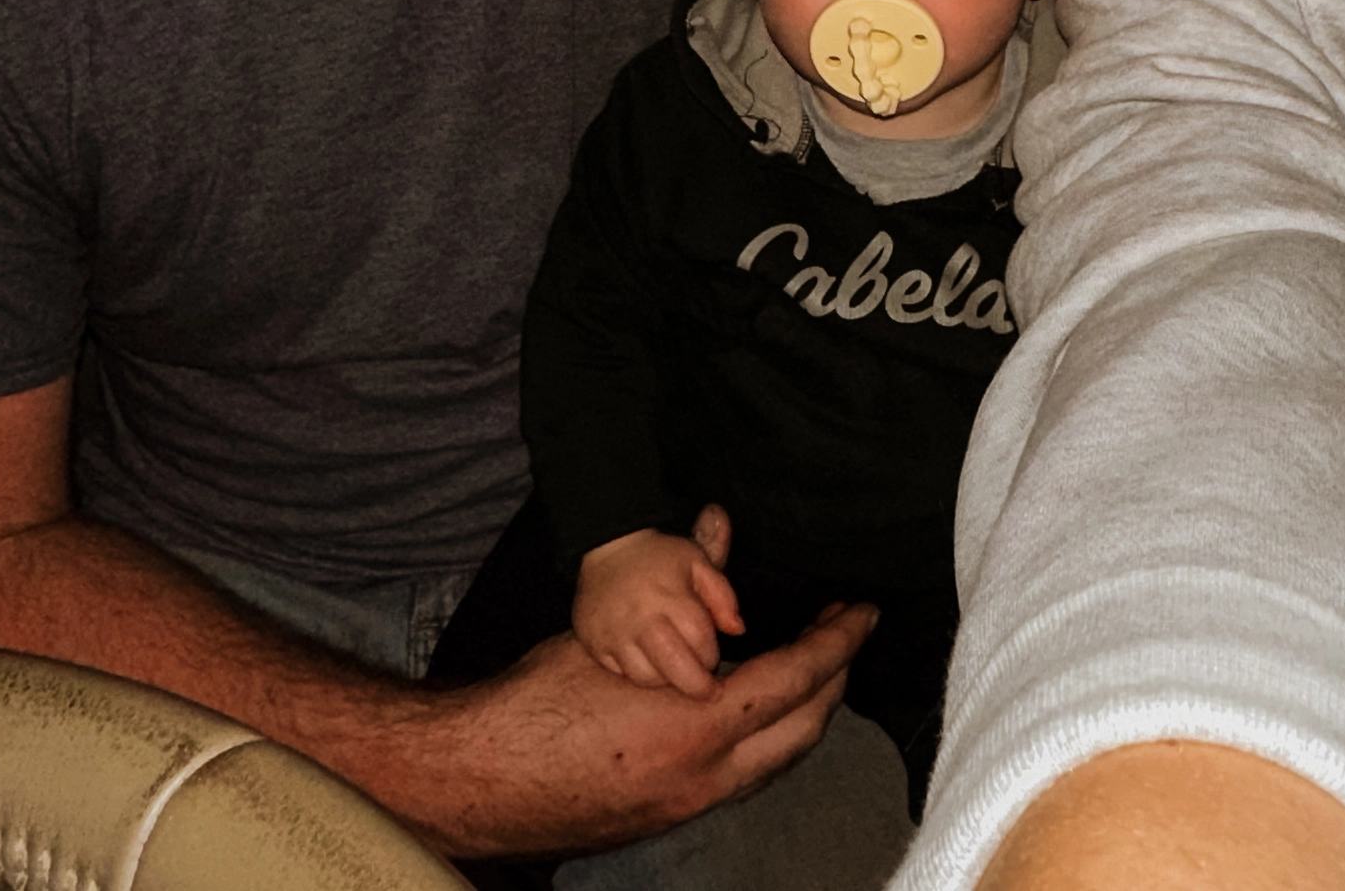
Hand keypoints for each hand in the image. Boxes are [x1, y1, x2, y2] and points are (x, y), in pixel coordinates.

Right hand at [422, 604, 876, 857]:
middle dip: (834, 680)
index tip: (863, 613)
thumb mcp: (616, 631)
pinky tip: (755, 709)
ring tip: (809, 665)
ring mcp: (691, 807)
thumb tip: (720, 525)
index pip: (799, 680)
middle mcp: (708, 779)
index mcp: (700, 728)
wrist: (481, 781)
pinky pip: (744, 779)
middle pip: (805, 730)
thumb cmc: (540, 701)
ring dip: (804, 714)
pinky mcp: (670, 818)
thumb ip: (680, 582)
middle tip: (842, 635)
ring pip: (778, 762)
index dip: (838, 642)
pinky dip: (767, 740)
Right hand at [574, 516, 746, 697]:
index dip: (712, 655)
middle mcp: (641, 619)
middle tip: (705, 689)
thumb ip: (722, 595)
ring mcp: (614, 635)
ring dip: (666, 679)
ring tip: (673, 666)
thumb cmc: (659, 558)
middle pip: (676, 670)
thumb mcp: (698, 561)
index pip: (701, 642)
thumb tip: (737, 629)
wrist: (607, 549)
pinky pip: (621, 675)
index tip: (712, 656)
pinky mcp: (594, 645)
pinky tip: (647, 659)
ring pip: (647, 679)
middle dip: (696, 685)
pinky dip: (637, 673)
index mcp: (671, 596)